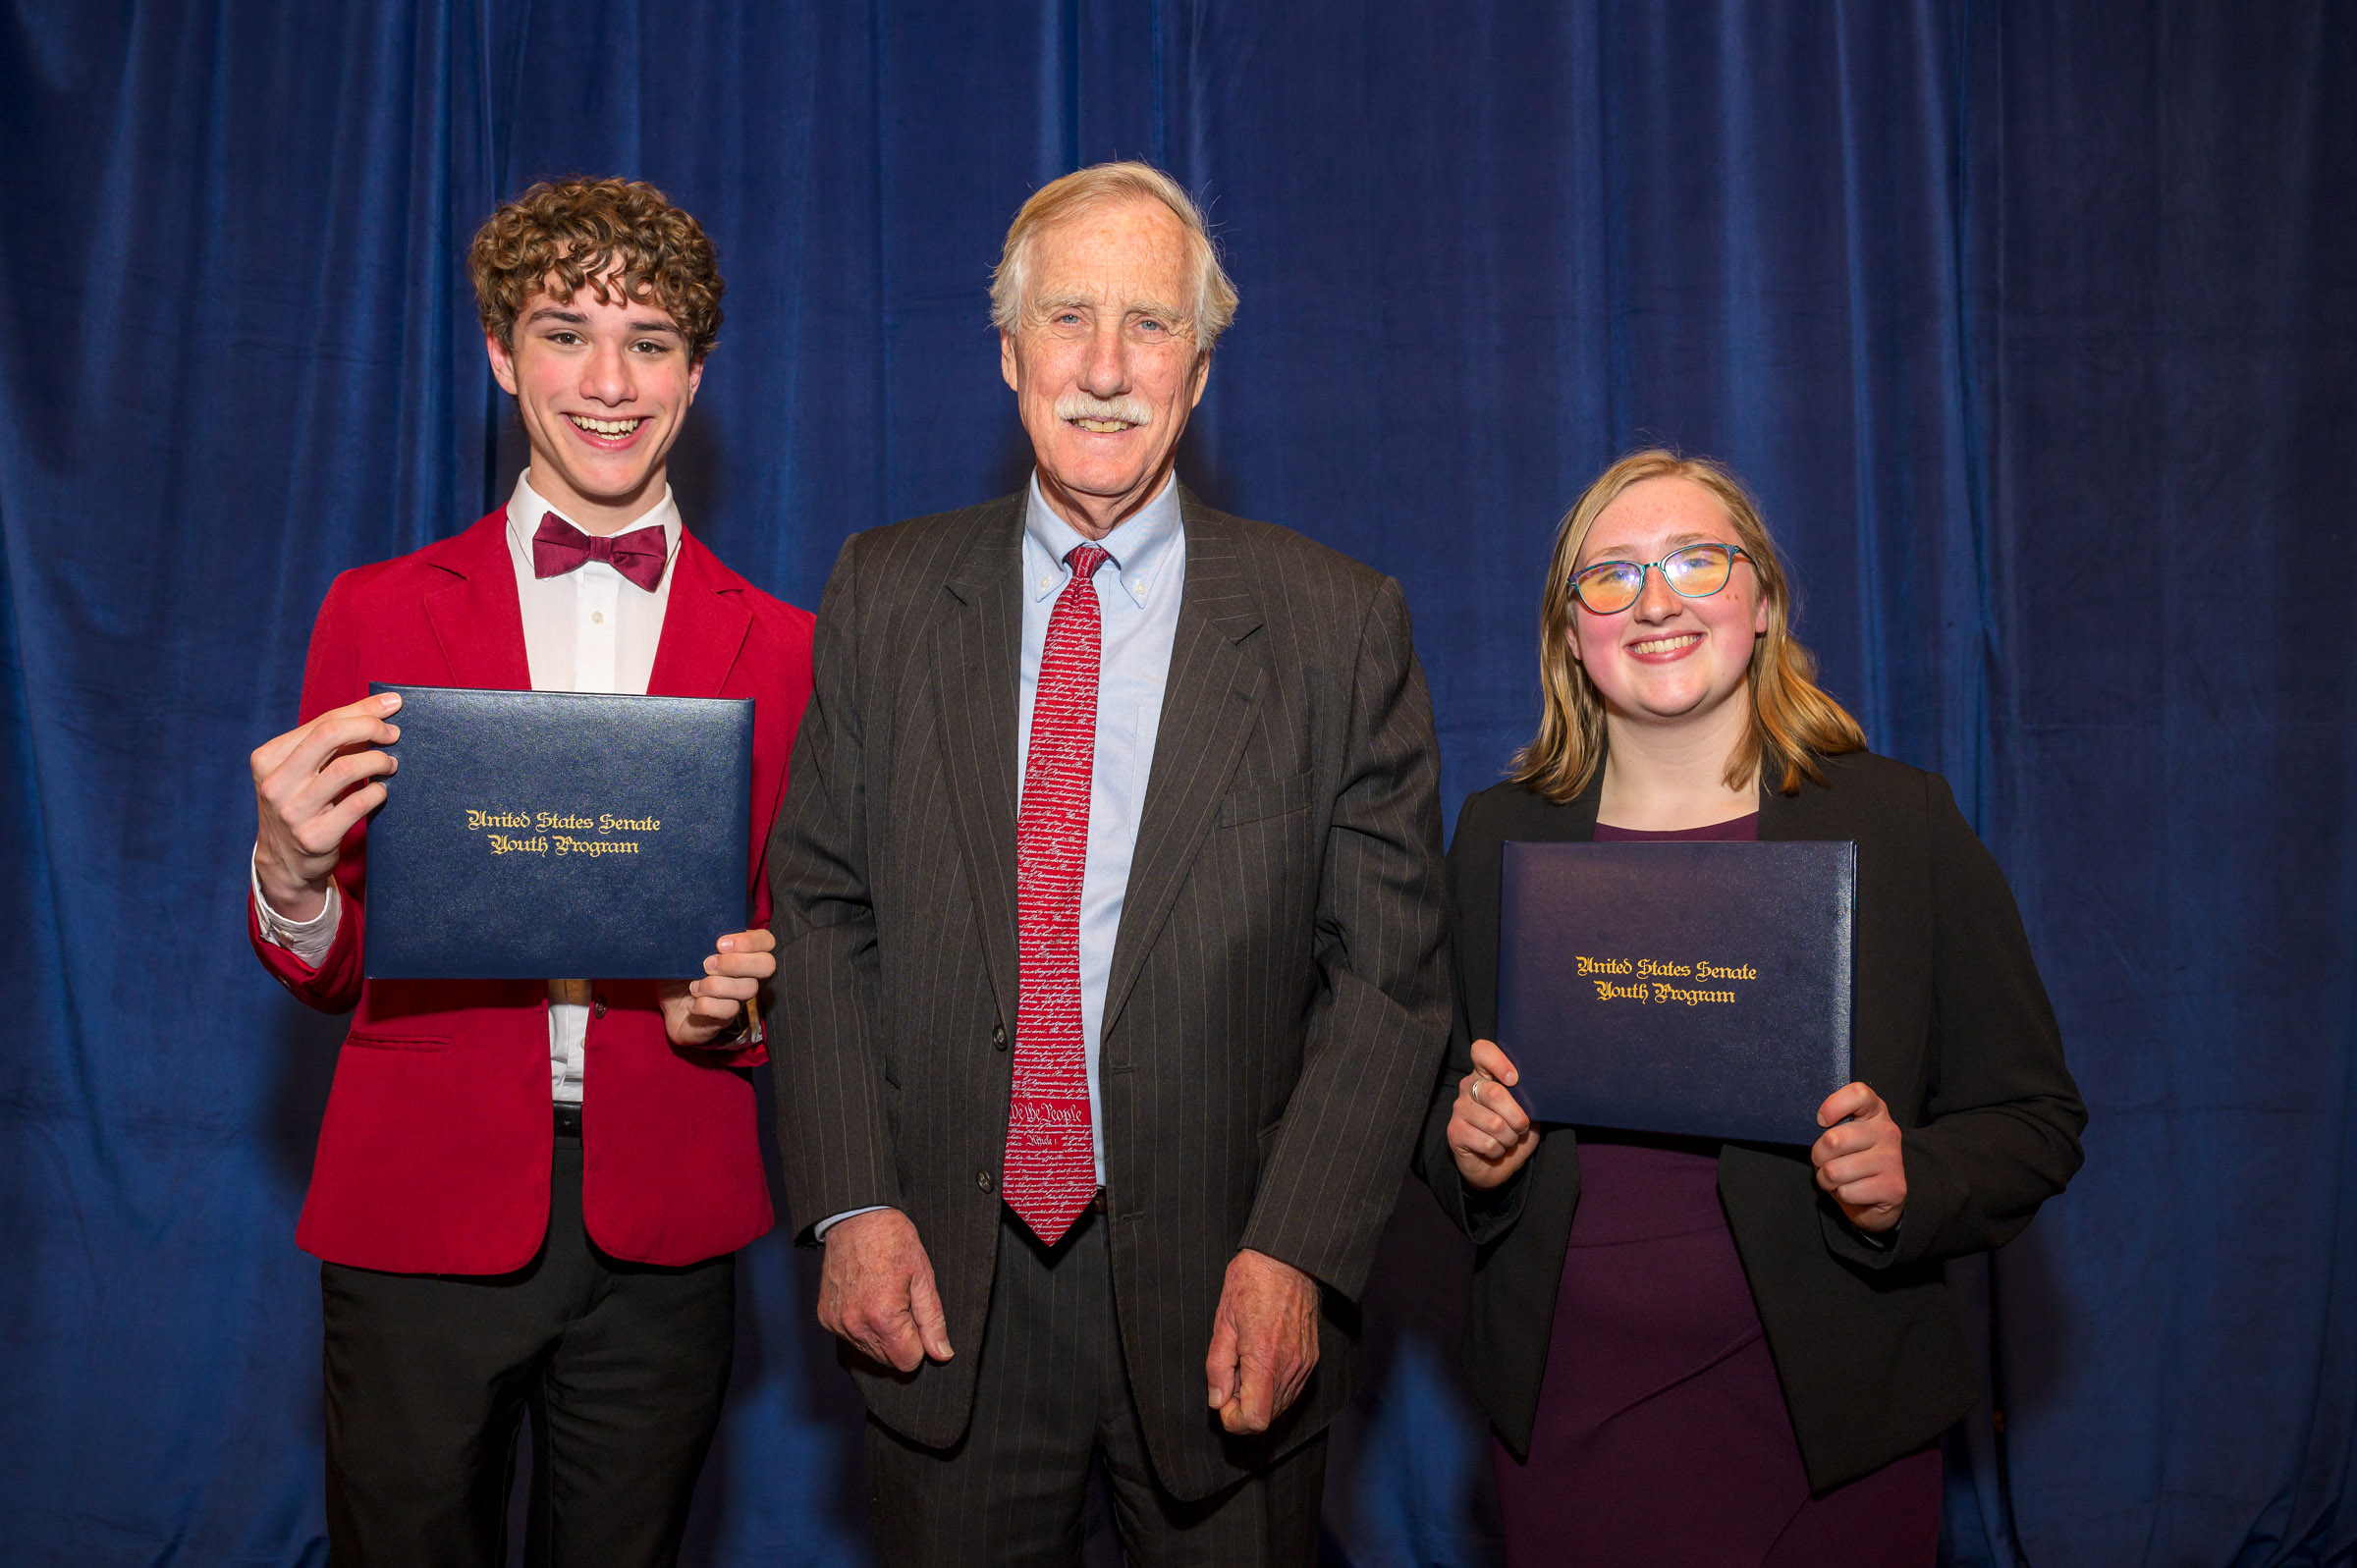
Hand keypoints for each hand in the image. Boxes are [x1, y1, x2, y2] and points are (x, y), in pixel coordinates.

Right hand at [250, 692, 402, 920]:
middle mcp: (275, 783)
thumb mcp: (301, 771)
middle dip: (370, 727)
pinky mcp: (314, 837)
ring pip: (346, 768)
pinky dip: (377, 792)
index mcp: (267, 758)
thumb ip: (330, 742)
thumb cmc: (301, 804)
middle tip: (393, 735)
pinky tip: (381, 790)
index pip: (323, 722)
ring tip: (390, 763)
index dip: (363, 710)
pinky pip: (357, 804)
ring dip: (378, 760)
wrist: (285, 862)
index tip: (392, 706)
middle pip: (330, 735)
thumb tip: (380, 708)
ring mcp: (292, 812)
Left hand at [659, 928, 775, 1046]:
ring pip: (748, 988)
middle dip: (735, 963)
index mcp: (740, 952)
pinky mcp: (727, 1017)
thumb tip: (693, 925)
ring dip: (714, 985)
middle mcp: (746, 974)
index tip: (719, 943)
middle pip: (767, 964)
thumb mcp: (683, 950)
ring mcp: (739, 997)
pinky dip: (705, 1005)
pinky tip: (692, 1003)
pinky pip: (729, 1010)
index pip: (766, 941)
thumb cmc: (677, 972)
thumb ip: (695, 936)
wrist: (665, 1005)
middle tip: (707, 964)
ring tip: (693, 986)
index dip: (749, 941)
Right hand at [817, 1209, 952, 1371]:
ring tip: (883, 1297)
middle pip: (888, 1360)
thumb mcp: (922, 1276)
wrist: (856, 1218)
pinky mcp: (826, 1317)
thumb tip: (941, 1353)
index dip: (919, 1342)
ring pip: (869, 1351)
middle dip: (901, 1338)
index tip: (917, 1318)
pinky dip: (862, 1325)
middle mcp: (855, 1325)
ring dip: (881, 1333)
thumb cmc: (892, 1240)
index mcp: (883, 1317)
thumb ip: (933, 1320)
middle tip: (901, 1302)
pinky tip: (866, 1298)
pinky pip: (851, 1337)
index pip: (907, 1361)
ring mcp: (837, 1322)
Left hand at [1204, 1248, 1319, 1434]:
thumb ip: (1218, 1367)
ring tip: (1245, 1363)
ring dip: (1258, 1396)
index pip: (1256, 1420)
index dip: (1234, 1420)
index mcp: (1265, 1360)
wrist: (1286, 1260)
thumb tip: (1217, 1400)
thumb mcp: (1223, 1322)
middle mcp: (1290, 1367)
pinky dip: (1273, 1385)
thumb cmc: (1251, 1283)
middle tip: (1230, 1376)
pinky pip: (1291, 1388)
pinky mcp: (1311, 1358)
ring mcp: (1304, 1364)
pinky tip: (1261, 1359)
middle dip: (1243, 1406)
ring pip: (1281, 1405)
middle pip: (1268, 1416)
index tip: (1223, 1401)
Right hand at [1447, 1039, 1537, 1188]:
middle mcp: (1468, 1087)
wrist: (1495, 1167)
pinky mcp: (1454, 1132)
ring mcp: (1459, 1109)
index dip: (1498, 1061)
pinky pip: (1487, 1142)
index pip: (1482, 1051)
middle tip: (1521, 1127)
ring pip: (1494, 1123)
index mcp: (1485, 1075)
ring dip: (1510, 1138)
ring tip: (1508, 1140)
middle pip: (1494, 1093)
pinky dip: (1498, 1151)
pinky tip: (1494, 1149)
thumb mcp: (1527, 1112)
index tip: (1514, 1079)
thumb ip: (1529, 1098)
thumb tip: (1542, 1092)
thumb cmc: (1513, 1133)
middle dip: (1517, 1117)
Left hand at [1812, 1081, 1905, 1232]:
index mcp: (1875, 1111)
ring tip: (1837, 1178)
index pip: (1858, 1094)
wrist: (1876, 1197)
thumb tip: (1809, 1126)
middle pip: (1833, 1139)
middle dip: (1818, 1157)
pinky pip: (1847, 1192)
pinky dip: (1841, 1195)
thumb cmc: (1850, 1159)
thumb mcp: (1841, 1134)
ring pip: (1835, 1170)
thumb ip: (1830, 1125)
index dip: (1833, 1106)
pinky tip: (1854, 1190)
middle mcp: (1888, 1131)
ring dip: (1826, 1179)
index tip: (1821, 1121)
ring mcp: (1893, 1159)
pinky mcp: (1894, 1187)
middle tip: (1825, 1161)